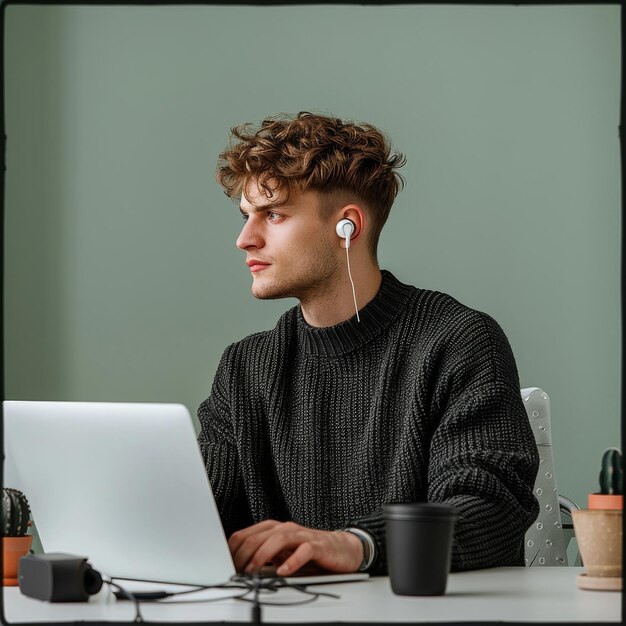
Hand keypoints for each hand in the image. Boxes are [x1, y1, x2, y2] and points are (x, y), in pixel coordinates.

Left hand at [227, 520, 362, 575]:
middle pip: (258, 537)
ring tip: (253, 571)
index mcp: (273, 529)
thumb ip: (263, 556)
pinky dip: (291, 561)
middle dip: (243, 555)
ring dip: (262, 555)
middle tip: (235, 572)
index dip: (232, 551)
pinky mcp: (317, 545)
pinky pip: (303, 550)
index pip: (245, 535)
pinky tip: (283, 571)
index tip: (225, 567)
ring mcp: (301, 535)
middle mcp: (285, 528)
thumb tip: (238, 568)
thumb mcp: (281, 554)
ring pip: (278, 538)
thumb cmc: (309, 552)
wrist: (341, 549)